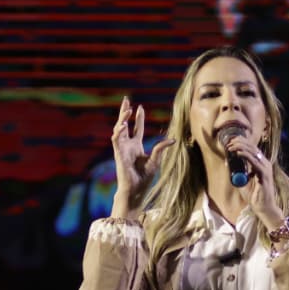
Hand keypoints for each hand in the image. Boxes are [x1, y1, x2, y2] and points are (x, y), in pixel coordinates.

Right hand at [110, 96, 172, 218]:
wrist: (136, 190)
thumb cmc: (144, 178)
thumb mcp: (156, 160)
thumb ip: (161, 148)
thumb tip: (173, 139)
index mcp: (136, 146)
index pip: (136, 128)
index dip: (138, 117)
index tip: (140, 107)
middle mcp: (127, 145)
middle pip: (124, 124)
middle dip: (124, 111)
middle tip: (126, 99)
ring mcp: (121, 149)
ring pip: (118, 129)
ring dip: (122, 118)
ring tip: (127, 109)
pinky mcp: (118, 154)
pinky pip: (116, 140)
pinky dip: (118, 132)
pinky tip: (122, 125)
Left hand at [224, 135, 283, 228]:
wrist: (263, 208)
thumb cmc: (254, 195)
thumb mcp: (242, 181)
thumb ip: (236, 172)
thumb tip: (227, 162)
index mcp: (261, 164)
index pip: (252, 148)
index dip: (242, 142)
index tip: (231, 141)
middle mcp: (265, 164)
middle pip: (252, 147)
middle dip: (240, 142)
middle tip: (229, 142)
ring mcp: (266, 168)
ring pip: (253, 152)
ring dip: (241, 147)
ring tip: (231, 146)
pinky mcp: (264, 174)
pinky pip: (254, 162)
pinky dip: (246, 156)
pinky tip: (238, 153)